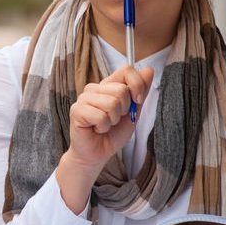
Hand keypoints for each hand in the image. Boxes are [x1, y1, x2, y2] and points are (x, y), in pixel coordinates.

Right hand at [56, 65, 153, 213]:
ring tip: (105, 125)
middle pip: (121, 90)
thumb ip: (141, 91)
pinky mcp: (77, 111)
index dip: (137, 85)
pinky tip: (97, 129)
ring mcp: (83, 98)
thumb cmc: (113, 134)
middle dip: (125, 110)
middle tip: (115, 119)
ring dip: (113, 120)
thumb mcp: (134, 112)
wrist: (98, 154)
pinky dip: (103, 127)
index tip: (138, 101)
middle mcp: (94, 88)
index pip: (126, 70)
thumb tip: (149, 70)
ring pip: (111, 103)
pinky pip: (100, 116)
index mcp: (108, 85)